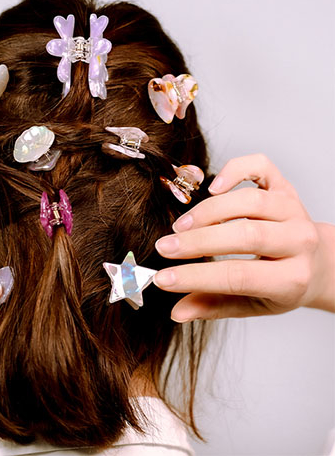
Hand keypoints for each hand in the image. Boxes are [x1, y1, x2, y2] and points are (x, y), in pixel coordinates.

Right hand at [154, 154, 334, 321]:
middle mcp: (299, 241)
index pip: (237, 276)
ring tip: (181, 227)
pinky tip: (212, 188)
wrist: (318, 263)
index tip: (162, 279)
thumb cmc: (281, 286)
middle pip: (245, 235)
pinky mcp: (285, 187)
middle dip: (197, 242)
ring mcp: (294, 210)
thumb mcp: (252, 305)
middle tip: (164, 248)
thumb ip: (214, 307)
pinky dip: (235, 170)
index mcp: (292, 278)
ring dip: (208, 212)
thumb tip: (177, 313)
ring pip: (249, 201)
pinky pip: (261, 167)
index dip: (195, 277)